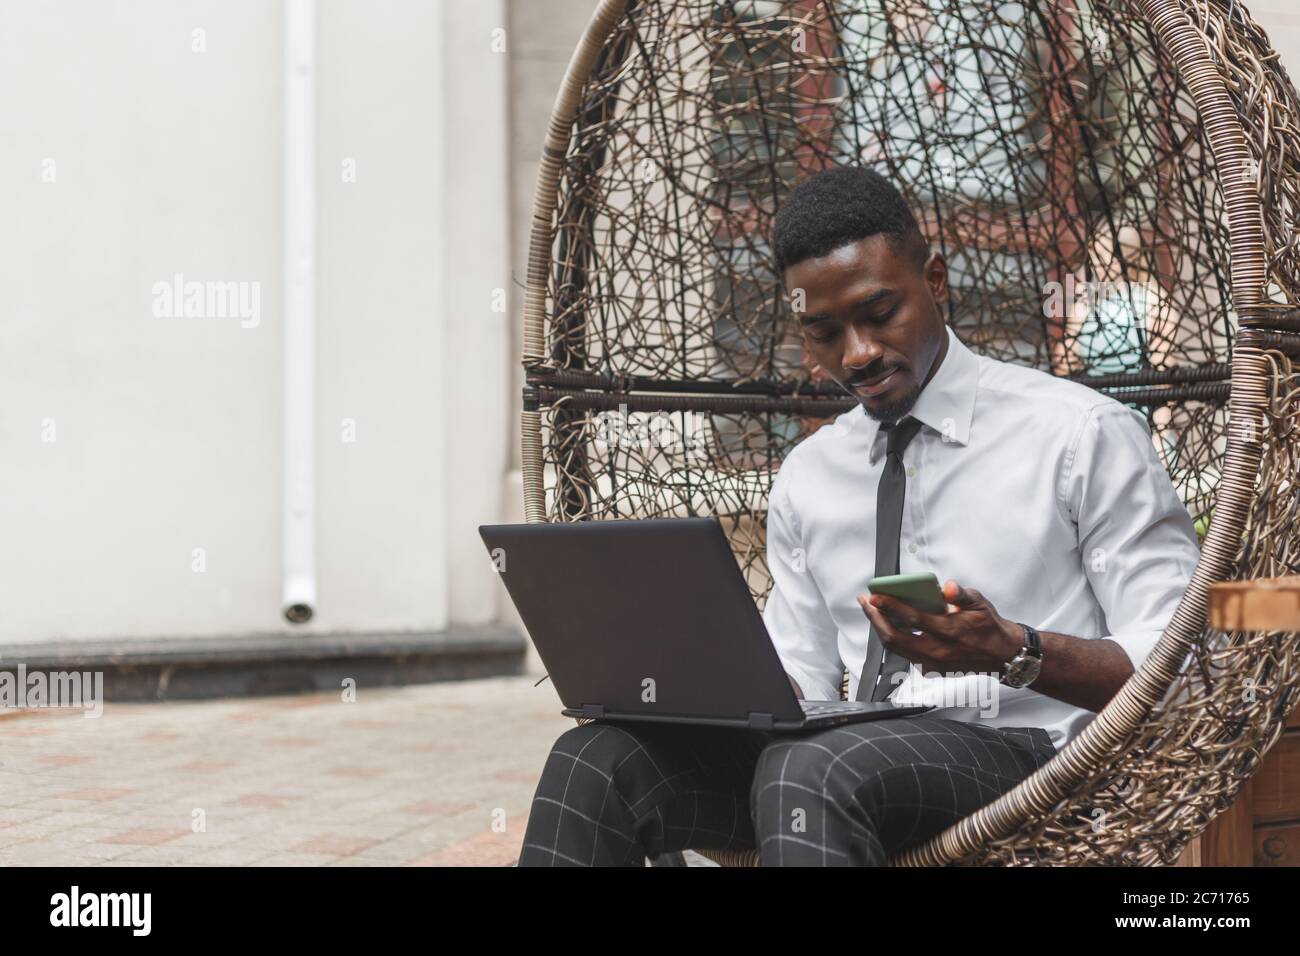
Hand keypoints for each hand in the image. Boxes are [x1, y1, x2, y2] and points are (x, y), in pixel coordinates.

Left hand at [856, 579, 1023, 674]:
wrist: (1001, 654)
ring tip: (872, 611)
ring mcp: (933, 663)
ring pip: (896, 648)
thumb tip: (948, 587)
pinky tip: (888, 625)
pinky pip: (904, 654)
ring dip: (880, 629)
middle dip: (875, 619)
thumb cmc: (987, 626)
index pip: (913, 619)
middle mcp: (939, 651)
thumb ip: (962, 594)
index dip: (890, 607)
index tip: (874, 597)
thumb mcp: (980, 603)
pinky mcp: (931, 669)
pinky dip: (893, 639)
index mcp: (950, 632)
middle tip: (866, 603)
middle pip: (895, 638)